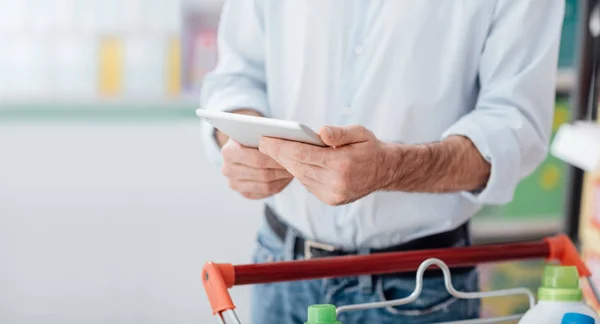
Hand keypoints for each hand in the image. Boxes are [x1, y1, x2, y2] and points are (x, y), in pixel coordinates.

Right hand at [221, 139, 293, 199]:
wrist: (242, 145)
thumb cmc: (252, 135)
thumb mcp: (256, 128)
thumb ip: (266, 133)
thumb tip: (287, 137)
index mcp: (228, 151)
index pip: (256, 159)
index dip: (276, 158)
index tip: (292, 155)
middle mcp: (227, 169)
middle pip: (262, 174)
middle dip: (282, 169)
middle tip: (298, 165)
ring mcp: (234, 183)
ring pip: (265, 185)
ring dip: (282, 178)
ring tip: (295, 171)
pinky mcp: (244, 193)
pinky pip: (265, 193)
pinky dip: (279, 185)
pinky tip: (287, 178)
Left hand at [259, 125, 391, 205]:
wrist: (384, 171)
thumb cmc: (369, 147)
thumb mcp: (360, 133)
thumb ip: (340, 132)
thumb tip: (321, 132)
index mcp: (342, 164)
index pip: (303, 154)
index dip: (281, 147)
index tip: (265, 140)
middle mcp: (337, 182)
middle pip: (298, 167)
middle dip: (278, 155)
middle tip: (262, 144)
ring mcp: (334, 194)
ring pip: (301, 177)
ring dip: (286, 164)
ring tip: (272, 151)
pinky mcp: (331, 200)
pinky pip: (308, 184)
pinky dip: (299, 173)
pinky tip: (291, 163)